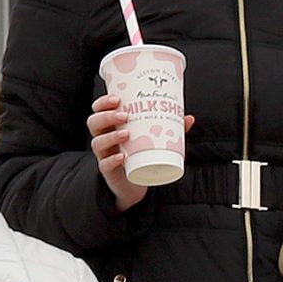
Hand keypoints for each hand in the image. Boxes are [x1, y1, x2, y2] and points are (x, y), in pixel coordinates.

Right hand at [89, 95, 193, 209]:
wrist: (135, 183)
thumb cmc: (140, 154)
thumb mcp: (153, 138)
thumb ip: (169, 128)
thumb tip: (188, 118)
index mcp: (111, 126)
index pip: (98, 109)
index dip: (103, 102)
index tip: (116, 98)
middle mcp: (104, 138)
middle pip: (94, 122)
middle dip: (106, 116)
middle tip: (124, 115)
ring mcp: (104, 155)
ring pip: (97, 142)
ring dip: (110, 136)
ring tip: (126, 134)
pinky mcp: (108, 171)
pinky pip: (105, 164)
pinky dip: (112, 160)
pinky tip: (122, 157)